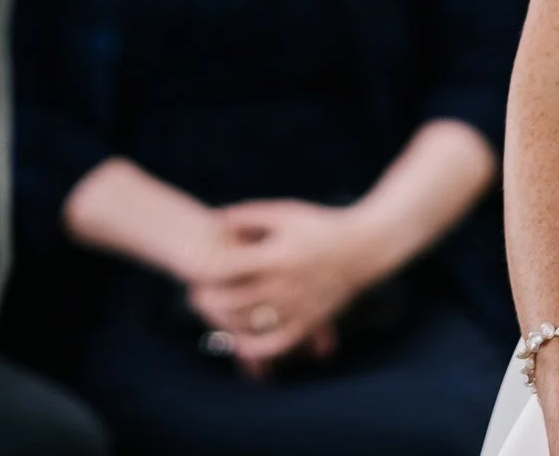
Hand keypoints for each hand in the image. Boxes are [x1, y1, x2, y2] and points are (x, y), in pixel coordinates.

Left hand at [187, 199, 384, 372]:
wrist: (365, 246)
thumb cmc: (323, 224)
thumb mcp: (288, 212)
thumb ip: (251, 215)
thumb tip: (218, 219)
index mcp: (276, 256)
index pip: (228, 269)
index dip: (205, 271)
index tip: (194, 268)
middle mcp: (285, 285)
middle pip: (234, 300)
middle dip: (208, 299)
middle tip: (193, 295)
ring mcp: (297, 307)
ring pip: (251, 323)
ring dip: (225, 321)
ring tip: (209, 315)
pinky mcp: (309, 320)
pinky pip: (279, 342)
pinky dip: (257, 347)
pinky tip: (241, 343)